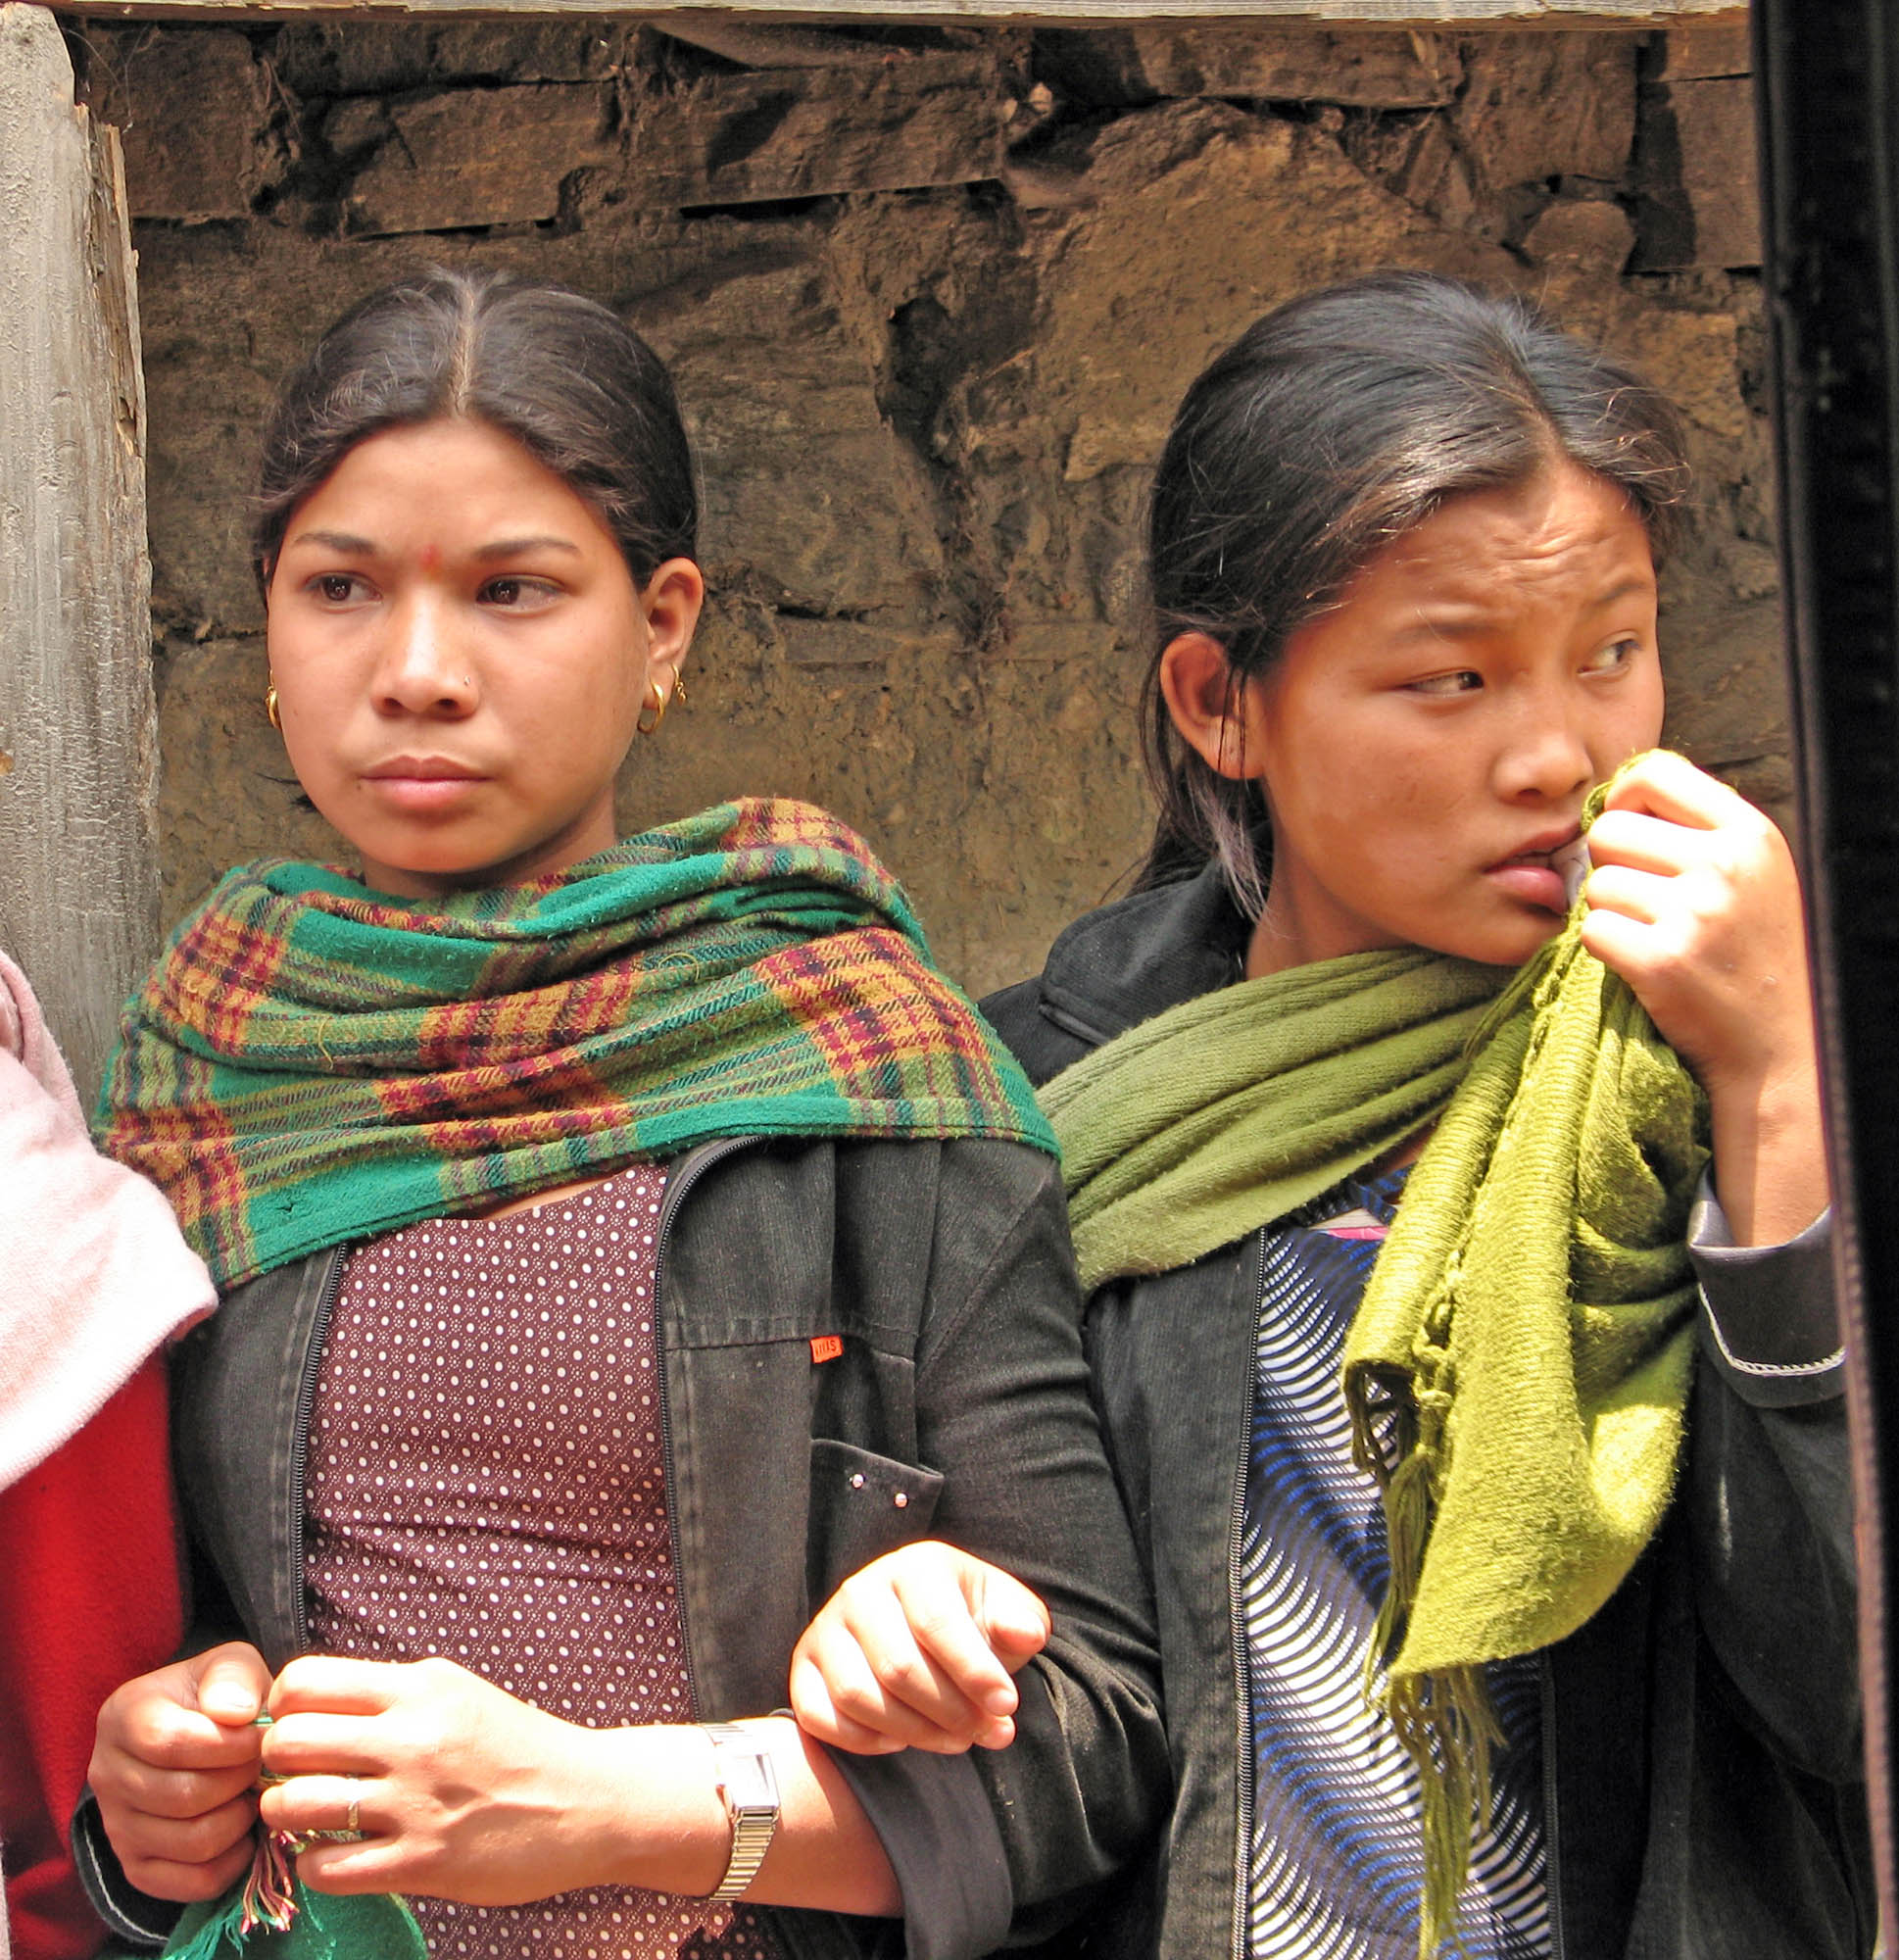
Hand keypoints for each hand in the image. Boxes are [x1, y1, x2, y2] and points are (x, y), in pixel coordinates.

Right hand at [89, 1643, 269, 1900]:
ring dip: (240, 1819)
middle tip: (260, 1766)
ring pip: (192, 1842)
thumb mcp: (231, 1666)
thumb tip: (236, 1713)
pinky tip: (243, 1830)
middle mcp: (107, 1775)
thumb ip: (234, 1677)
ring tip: (251, 1793)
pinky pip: (193, 1882)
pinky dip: (232, 1860)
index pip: (169, 1742)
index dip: (228, 1744)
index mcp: (123, 1717)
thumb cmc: (219, 1696)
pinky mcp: (137, 1868)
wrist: (201, 1733)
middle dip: (240, 1780)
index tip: (260, 1737)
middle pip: (183, 1796)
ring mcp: (117, 1827)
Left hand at [258, 1655, 621, 1904]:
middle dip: (274, 1763)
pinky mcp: (423, 1861)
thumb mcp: (457, 1694)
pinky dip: (315, 1864)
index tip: (297, 1726)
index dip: (283, 1707)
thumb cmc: (516, 1746)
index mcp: (420, 1687)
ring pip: (294, 1804)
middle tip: (294, 1775)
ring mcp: (416, 1802)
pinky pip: (326, 1866)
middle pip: (288, 1740)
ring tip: (307, 1817)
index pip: (305, 1681)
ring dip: (286, 1815)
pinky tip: (335, 1856)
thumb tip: (308, 1704)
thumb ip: (391, 1695)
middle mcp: (413, 1738)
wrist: (587, 1801)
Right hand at [790, 1541, 1051, 1755]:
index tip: (1007, 1707)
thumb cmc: (971, 1621)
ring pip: (859, 1696)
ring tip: (955, 1740)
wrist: (921, 1630)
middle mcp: (860, 1590)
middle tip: (988, 1733)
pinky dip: (863, 1741)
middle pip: (899, 1667)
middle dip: (951, 1711)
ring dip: (914, 1733)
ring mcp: (825, 1629)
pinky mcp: (803, 1668)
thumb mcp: (1004, 1611)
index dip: (975, 1672)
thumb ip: (1019, 1621)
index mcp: (913, 1566)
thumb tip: (1024, 1634)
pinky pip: (821, 1717)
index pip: (937, 1623)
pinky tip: (900, 1741)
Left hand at [1581, 750, 1826, 1242]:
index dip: (1625, 799)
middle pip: (1609, 830)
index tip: (1631, 833)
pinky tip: (1641, 963)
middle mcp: (1725, 865)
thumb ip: (1695, 830)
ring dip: (1608, 912)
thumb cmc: (1753, 952)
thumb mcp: (1751, 873)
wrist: (1777, 1044)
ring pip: (1594, 884)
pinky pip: (1590, 930)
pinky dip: (1603, 949)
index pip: (1654, 771)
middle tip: (1642, 902)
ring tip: (1652, 936)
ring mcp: (1694, 914)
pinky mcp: (1662, 961)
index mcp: (1750, 832)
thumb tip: (1616, 795)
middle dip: (1610, 865)